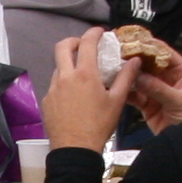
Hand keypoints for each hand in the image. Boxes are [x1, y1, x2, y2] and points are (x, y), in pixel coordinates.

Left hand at [39, 31, 134, 151]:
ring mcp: (52, 89)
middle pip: (62, 47)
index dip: (93, 32)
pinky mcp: (46, 101)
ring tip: (81, 75)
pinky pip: (55, 85)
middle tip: (83, 45)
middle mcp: (65, 77)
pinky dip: (64, 83)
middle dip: (73, 41)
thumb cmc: (99, 125)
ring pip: (58, 67)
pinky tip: (73, 96)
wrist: (75, 150)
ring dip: (68, 64)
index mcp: (84, 74)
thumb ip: (126, 77)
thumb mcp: (117, 101)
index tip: (99, 32)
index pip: (86, 42)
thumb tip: (135, 60)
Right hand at [117, 29, 181, 127]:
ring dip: (129, 75)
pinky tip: (118, 86)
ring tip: (116, 69)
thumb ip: (158, 88)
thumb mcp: (178, 100)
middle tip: (121, 53)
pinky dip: (127, 91)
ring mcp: (156, 91)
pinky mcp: (147, 104)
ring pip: (140, 78)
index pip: (165, 53)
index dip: (151, 46)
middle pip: (149, 64)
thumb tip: (140, 76)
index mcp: (181, 72)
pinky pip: (135, 94)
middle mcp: (167, 79)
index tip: (137, 40)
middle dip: (136, 59)